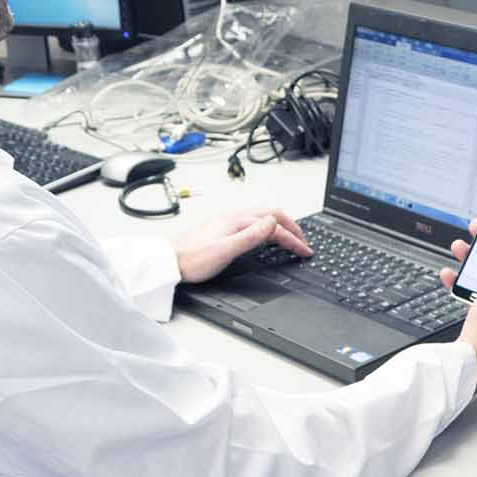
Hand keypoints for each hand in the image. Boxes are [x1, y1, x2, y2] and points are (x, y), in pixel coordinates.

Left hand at [173, 207, 310, 282]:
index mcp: (238, 221)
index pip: (275, 227)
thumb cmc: (193, 259)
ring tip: (291, 237)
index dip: (294, 239)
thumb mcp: (226, 250)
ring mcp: (229, 222)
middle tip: (304, 241)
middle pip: (273, 215)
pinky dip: (269, 228)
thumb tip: (273, 223)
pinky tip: (267, 237)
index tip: (305, 250)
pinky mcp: (224, 228)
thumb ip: (251, 236)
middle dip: (293, 227)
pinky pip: (255, 222)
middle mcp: (235, 217)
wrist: (170, 261)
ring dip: (281, 225)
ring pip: (264, 217)